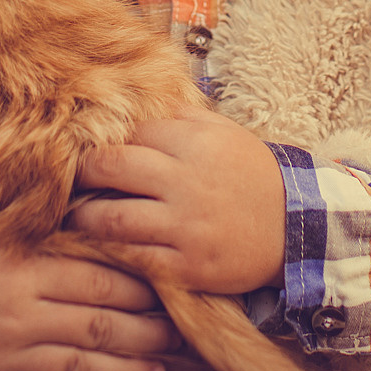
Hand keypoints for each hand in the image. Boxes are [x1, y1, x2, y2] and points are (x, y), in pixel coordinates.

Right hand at [0, 224, 178, 370]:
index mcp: (22, 269)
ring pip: (76, 368)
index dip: (141, 292)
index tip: (170, 293)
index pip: (99, 284)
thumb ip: (46, 229)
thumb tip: (101, 218)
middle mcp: (15, 313)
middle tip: (178, 337)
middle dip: (145, 334)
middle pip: (97, 327)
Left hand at [70, 106, 285, 295]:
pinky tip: (101, 246)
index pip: (132, 133)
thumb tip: (143, 104)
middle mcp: (187, 181)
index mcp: (196, 143)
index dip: (108, 141)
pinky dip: (110, 250)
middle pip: (111, 166)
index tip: (94, 150)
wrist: (297, 230)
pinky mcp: (187, 265)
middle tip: (74, 178)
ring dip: (84, 215)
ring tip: (75, 215)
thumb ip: (185, 117)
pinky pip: (133, 256)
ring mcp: (186, 225)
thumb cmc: (255, 178)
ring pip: (111, 217)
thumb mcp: (228, 135)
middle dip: (84, 172)